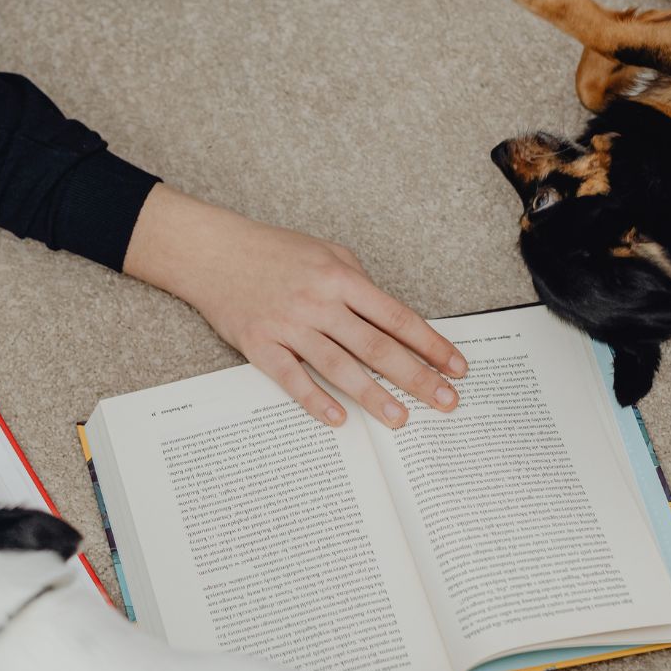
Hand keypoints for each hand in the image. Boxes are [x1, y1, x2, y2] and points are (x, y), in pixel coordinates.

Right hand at [123, 184, 466, 428]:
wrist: (214, 252)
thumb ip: (358, 284)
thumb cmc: (272, 251)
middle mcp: (320, 302)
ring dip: (374, 395)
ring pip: (340, 367)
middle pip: (377, 347)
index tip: (456, 366)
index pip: (397, 317)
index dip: (431, 344)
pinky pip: (292, 378)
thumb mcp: (325, 253)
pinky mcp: (260, 344)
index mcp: (341, 278)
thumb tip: (388, 319)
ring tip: (401, 419)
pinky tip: (339, 419)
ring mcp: (289, 325)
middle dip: (416, 377)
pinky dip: (316, 400)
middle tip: (445, 401)